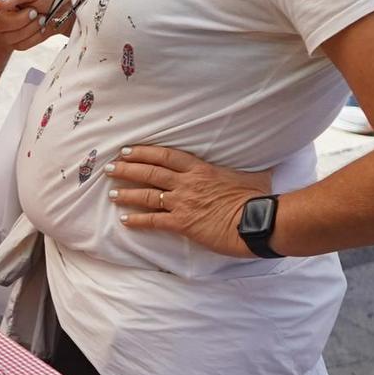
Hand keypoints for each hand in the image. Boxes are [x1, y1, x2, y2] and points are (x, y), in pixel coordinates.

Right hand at [0, 0, 67, 49]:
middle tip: (35, 11)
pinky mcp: (19, 40)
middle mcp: (3, 12)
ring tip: (41, 17)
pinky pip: (21, 45)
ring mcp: (10, 28)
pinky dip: (35, 37)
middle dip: (20, 21)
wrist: (69, 7)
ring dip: (30, 29)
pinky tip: (42, 27)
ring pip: (9, 38)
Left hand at [103, 145, 272, 257]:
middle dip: (127, 169)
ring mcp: (183, 203)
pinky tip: (125, 220)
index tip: (128, 151)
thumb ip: (243, 169)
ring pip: (147, 195)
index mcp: (201, 169)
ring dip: (127, 193)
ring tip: (112, 192)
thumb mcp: (252, 175)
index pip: (165, 156)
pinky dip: (138, 220)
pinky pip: (154, 220)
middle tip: (110, 168)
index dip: (144, 152)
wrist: (257, 221)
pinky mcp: (182, 223)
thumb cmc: (258, 198)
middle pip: (150, 172)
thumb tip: (263, 164)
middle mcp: (187, 183)